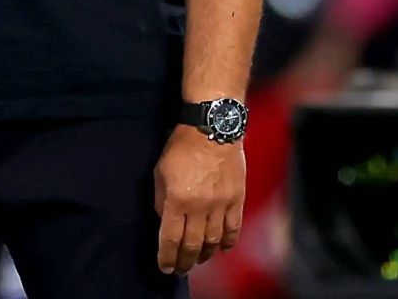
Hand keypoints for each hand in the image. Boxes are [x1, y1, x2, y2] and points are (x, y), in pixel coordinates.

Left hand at [154, 125, 245, 274]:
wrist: (212, 128)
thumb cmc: (181, 147)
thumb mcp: (160, 172)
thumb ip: (160, 199)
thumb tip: (164, 220)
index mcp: (176, 199)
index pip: (170, 239)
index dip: (167, 257)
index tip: (165, 267)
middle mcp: (199, 206)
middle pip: (192, 245)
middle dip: (185, 262)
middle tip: (181, 269)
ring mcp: (220, 204)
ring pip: (213, 240)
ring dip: (205, 254)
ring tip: (199, 259)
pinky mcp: (237, 199)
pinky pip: (233, 228)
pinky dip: (228, 242)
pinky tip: (221, 248)